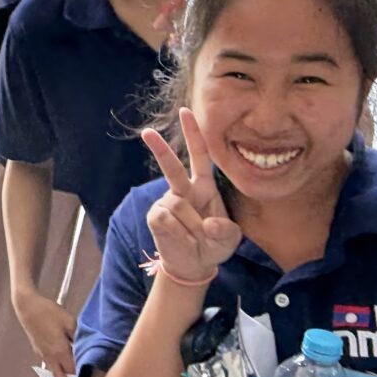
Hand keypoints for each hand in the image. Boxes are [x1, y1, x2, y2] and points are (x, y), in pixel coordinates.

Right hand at [11, 287, 76, 367]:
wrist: (27, 307)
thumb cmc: (48, 312)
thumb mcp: (70, 322)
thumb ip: (79, 337)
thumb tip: (88, 348)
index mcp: (60, 352)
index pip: (74, 374)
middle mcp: (51, 358)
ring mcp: (43, 356)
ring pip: (55, 375)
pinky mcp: (39, 351)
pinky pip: (51, 366)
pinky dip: (59, 370)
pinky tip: (66, 364)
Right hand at [140, 111, 241, 283]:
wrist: (193, 265)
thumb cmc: (212, 245)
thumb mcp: (229, 239)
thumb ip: (225, 231)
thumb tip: (208, 224)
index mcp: (204, 187)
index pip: (199, 156)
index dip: (193, 134)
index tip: (185, 112)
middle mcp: (183, 190)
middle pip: (171, 167)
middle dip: (160, 149)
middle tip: (147, 132)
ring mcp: (167, 203)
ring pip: (180, 208)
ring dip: (193, 229)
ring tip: (195, 239)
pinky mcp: (155, 216)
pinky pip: (168, 221)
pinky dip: (180, 235)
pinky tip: (181, 240)